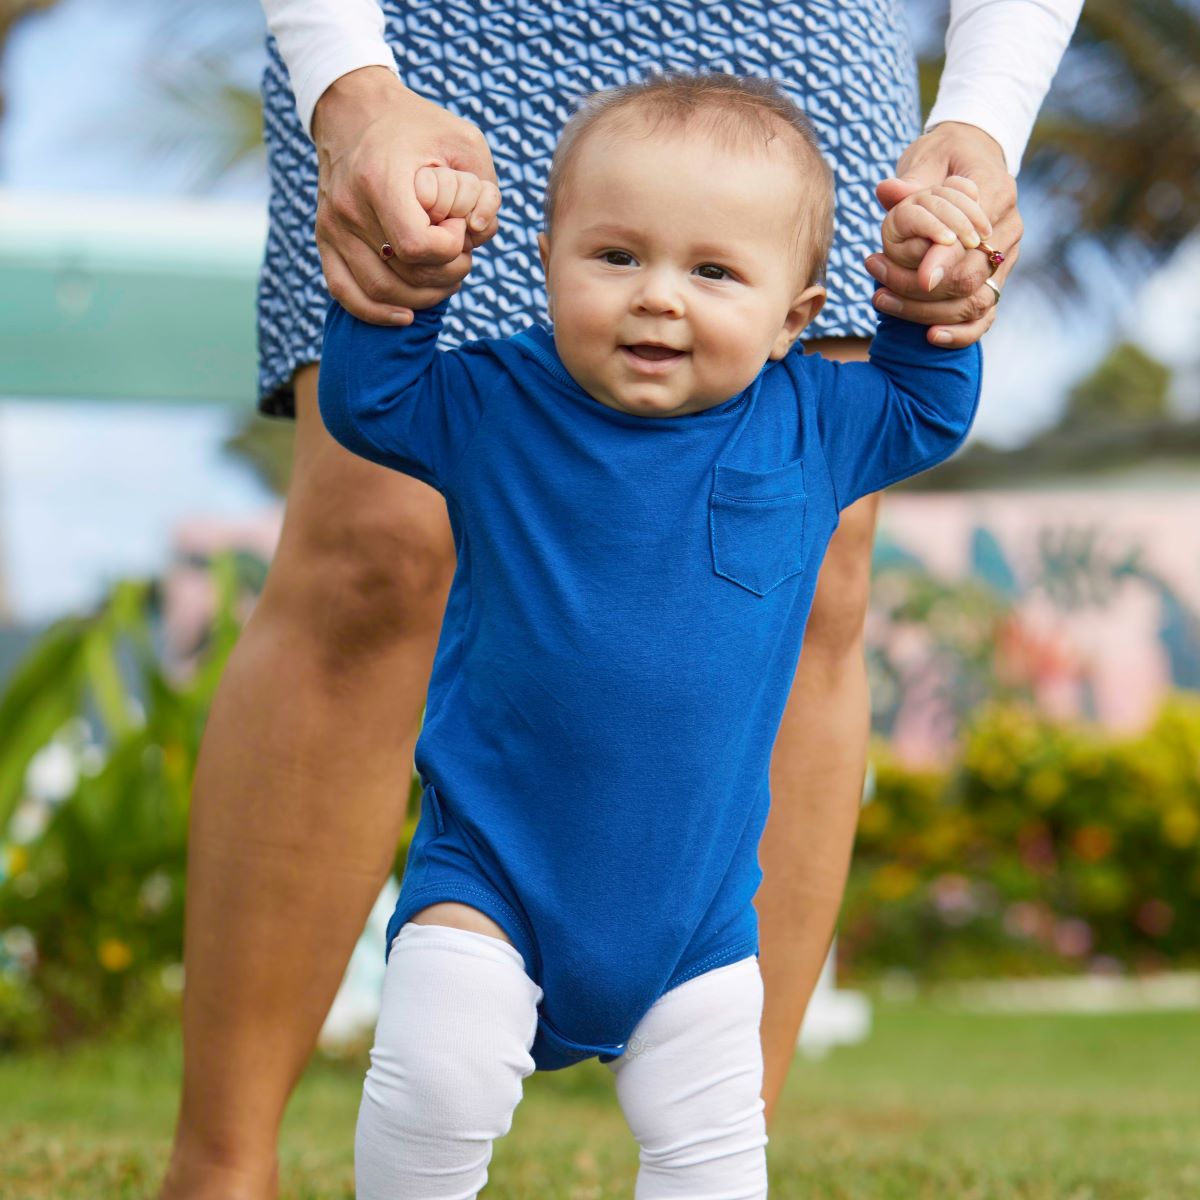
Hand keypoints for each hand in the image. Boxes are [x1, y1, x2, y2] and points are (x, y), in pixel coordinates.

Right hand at [312, 67, 502, 323]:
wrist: (355, 111)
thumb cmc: (418, 128)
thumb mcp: (463, 142)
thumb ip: (483, 190)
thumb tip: (478, 232)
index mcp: (381, 178)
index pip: (417, 246)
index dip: (450, 249)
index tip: (459, 227)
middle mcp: (349, 206)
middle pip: (402, 274)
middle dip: (445, 274)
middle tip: (461, 255)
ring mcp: (332, 226)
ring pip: (379, 290)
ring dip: (422, 296)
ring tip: (445, 276)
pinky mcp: (325, 239)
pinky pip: (344, 292)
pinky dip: (377, 312)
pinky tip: (406, 315)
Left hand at [867, 121, 1022, 346]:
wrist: (968, 162)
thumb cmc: (943, 158)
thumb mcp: (928, 157)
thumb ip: (911, 179)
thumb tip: (889, 193)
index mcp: (998, 192)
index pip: (975, 237)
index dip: (946, 259)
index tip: (920, 278)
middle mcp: (1009, 229)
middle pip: (972, 277)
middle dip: (920, 288)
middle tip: (875, 277)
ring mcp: (1007, 259)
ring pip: (974, 302)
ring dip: (926, 311)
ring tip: (880, 298)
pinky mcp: (997, 281)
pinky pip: (985, 318)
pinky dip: (961, 333)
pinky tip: (930, 336)